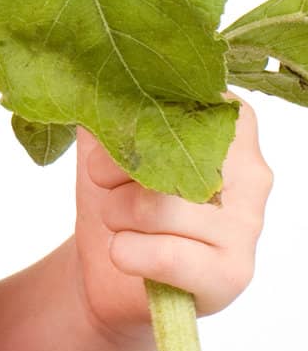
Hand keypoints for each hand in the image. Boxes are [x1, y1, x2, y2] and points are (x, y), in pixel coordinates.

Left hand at [71, 90, 273, 345]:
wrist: (109, 264)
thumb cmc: (115, 190)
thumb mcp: (105, 135)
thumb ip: (110, 99)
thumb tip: (97, 76)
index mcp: (230, 123)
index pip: (182, 102)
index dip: (130, 121)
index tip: (110, 141)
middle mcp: (252, 171)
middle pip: (169, 154)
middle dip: (115, 170)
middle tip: (103, 183)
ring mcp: (247, 225)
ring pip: (160, 207)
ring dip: (115, 213)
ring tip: (114, 218)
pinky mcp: (233, 274)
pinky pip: (167, 256)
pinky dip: (127, 252)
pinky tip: (122, 251)